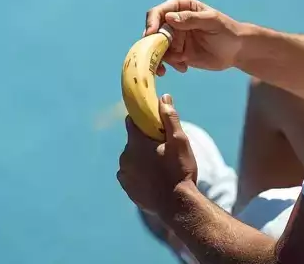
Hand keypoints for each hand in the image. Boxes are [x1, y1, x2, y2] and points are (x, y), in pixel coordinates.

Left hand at [116, 94, 197, 216]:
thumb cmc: (179, 171)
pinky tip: (154, 178)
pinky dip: (139, 173)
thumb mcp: (179, 141)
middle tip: (163, 149)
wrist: (176, 205)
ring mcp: (124, 172)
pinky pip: (131, 173)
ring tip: (160, 167)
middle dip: (145, 142)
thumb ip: (169, 118)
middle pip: (133, 141)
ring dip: (142, 158)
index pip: (132, 120)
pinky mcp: (126, 186)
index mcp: (136, 141)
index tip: (153, 123)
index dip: (142, 119)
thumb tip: (163, 98)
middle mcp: (125, 155)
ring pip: (132, 158)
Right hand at [144, 0, 244, 74]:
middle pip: (153, 32)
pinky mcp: (176, 53)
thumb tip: (169, 18)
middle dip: (152, 45)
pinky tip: (184, 68)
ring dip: (159, 58)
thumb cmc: (228, 31)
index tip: (150, 35)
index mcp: (180, 7)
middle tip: (158, 57)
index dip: (151, 23)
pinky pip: (165, 60)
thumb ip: (192, 19)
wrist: (236, 51)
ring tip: (174, 65)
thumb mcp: (212, 22)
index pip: (158, 12)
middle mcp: (173, 21)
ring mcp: (174, 38)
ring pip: (155, 48)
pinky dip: (170, 65)